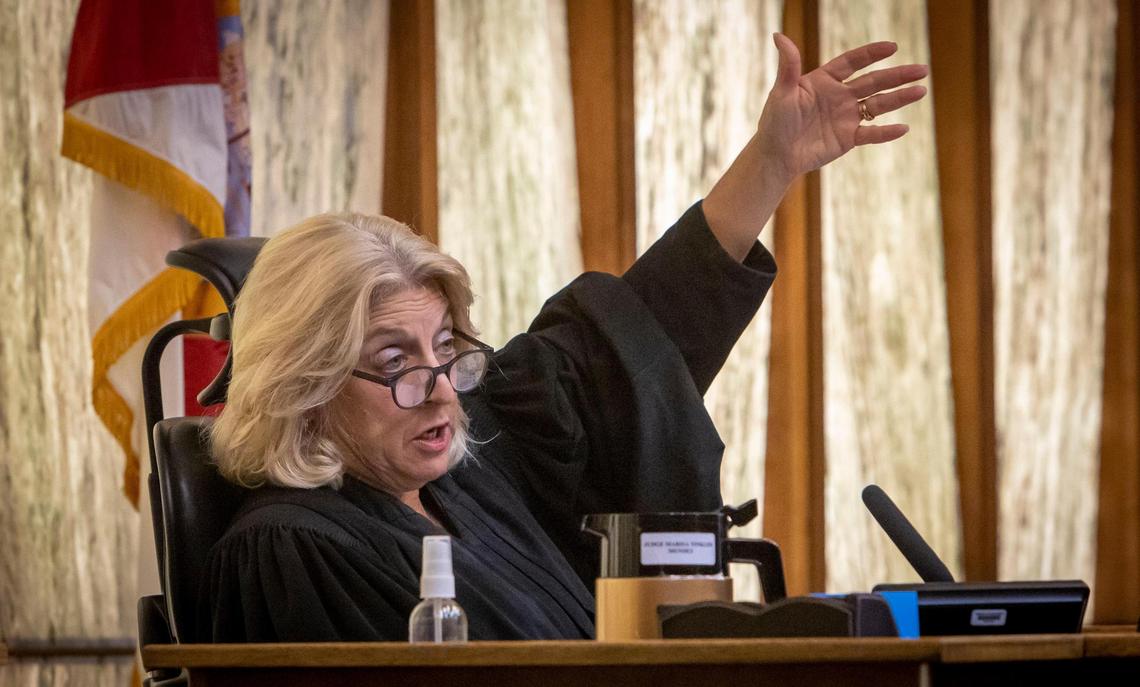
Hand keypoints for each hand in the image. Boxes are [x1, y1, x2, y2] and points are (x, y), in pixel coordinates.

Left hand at [703, 34, 927, 259]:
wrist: (775, 156)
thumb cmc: (774, 123)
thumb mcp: (781, 92)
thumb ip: (788, 65)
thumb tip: (779, 35)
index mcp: (824, 81)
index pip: (853, 62)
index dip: (872, 54)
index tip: (892, 47)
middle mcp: (839, 96)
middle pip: (874, 82)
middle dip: (898, 76)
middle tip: (922, 69)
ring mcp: (845, 117)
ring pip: (878, 105)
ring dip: (899, 98)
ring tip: (920, 90)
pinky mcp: (847, 138)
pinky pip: (871, 134)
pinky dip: (886, 132)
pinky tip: (903, 128)